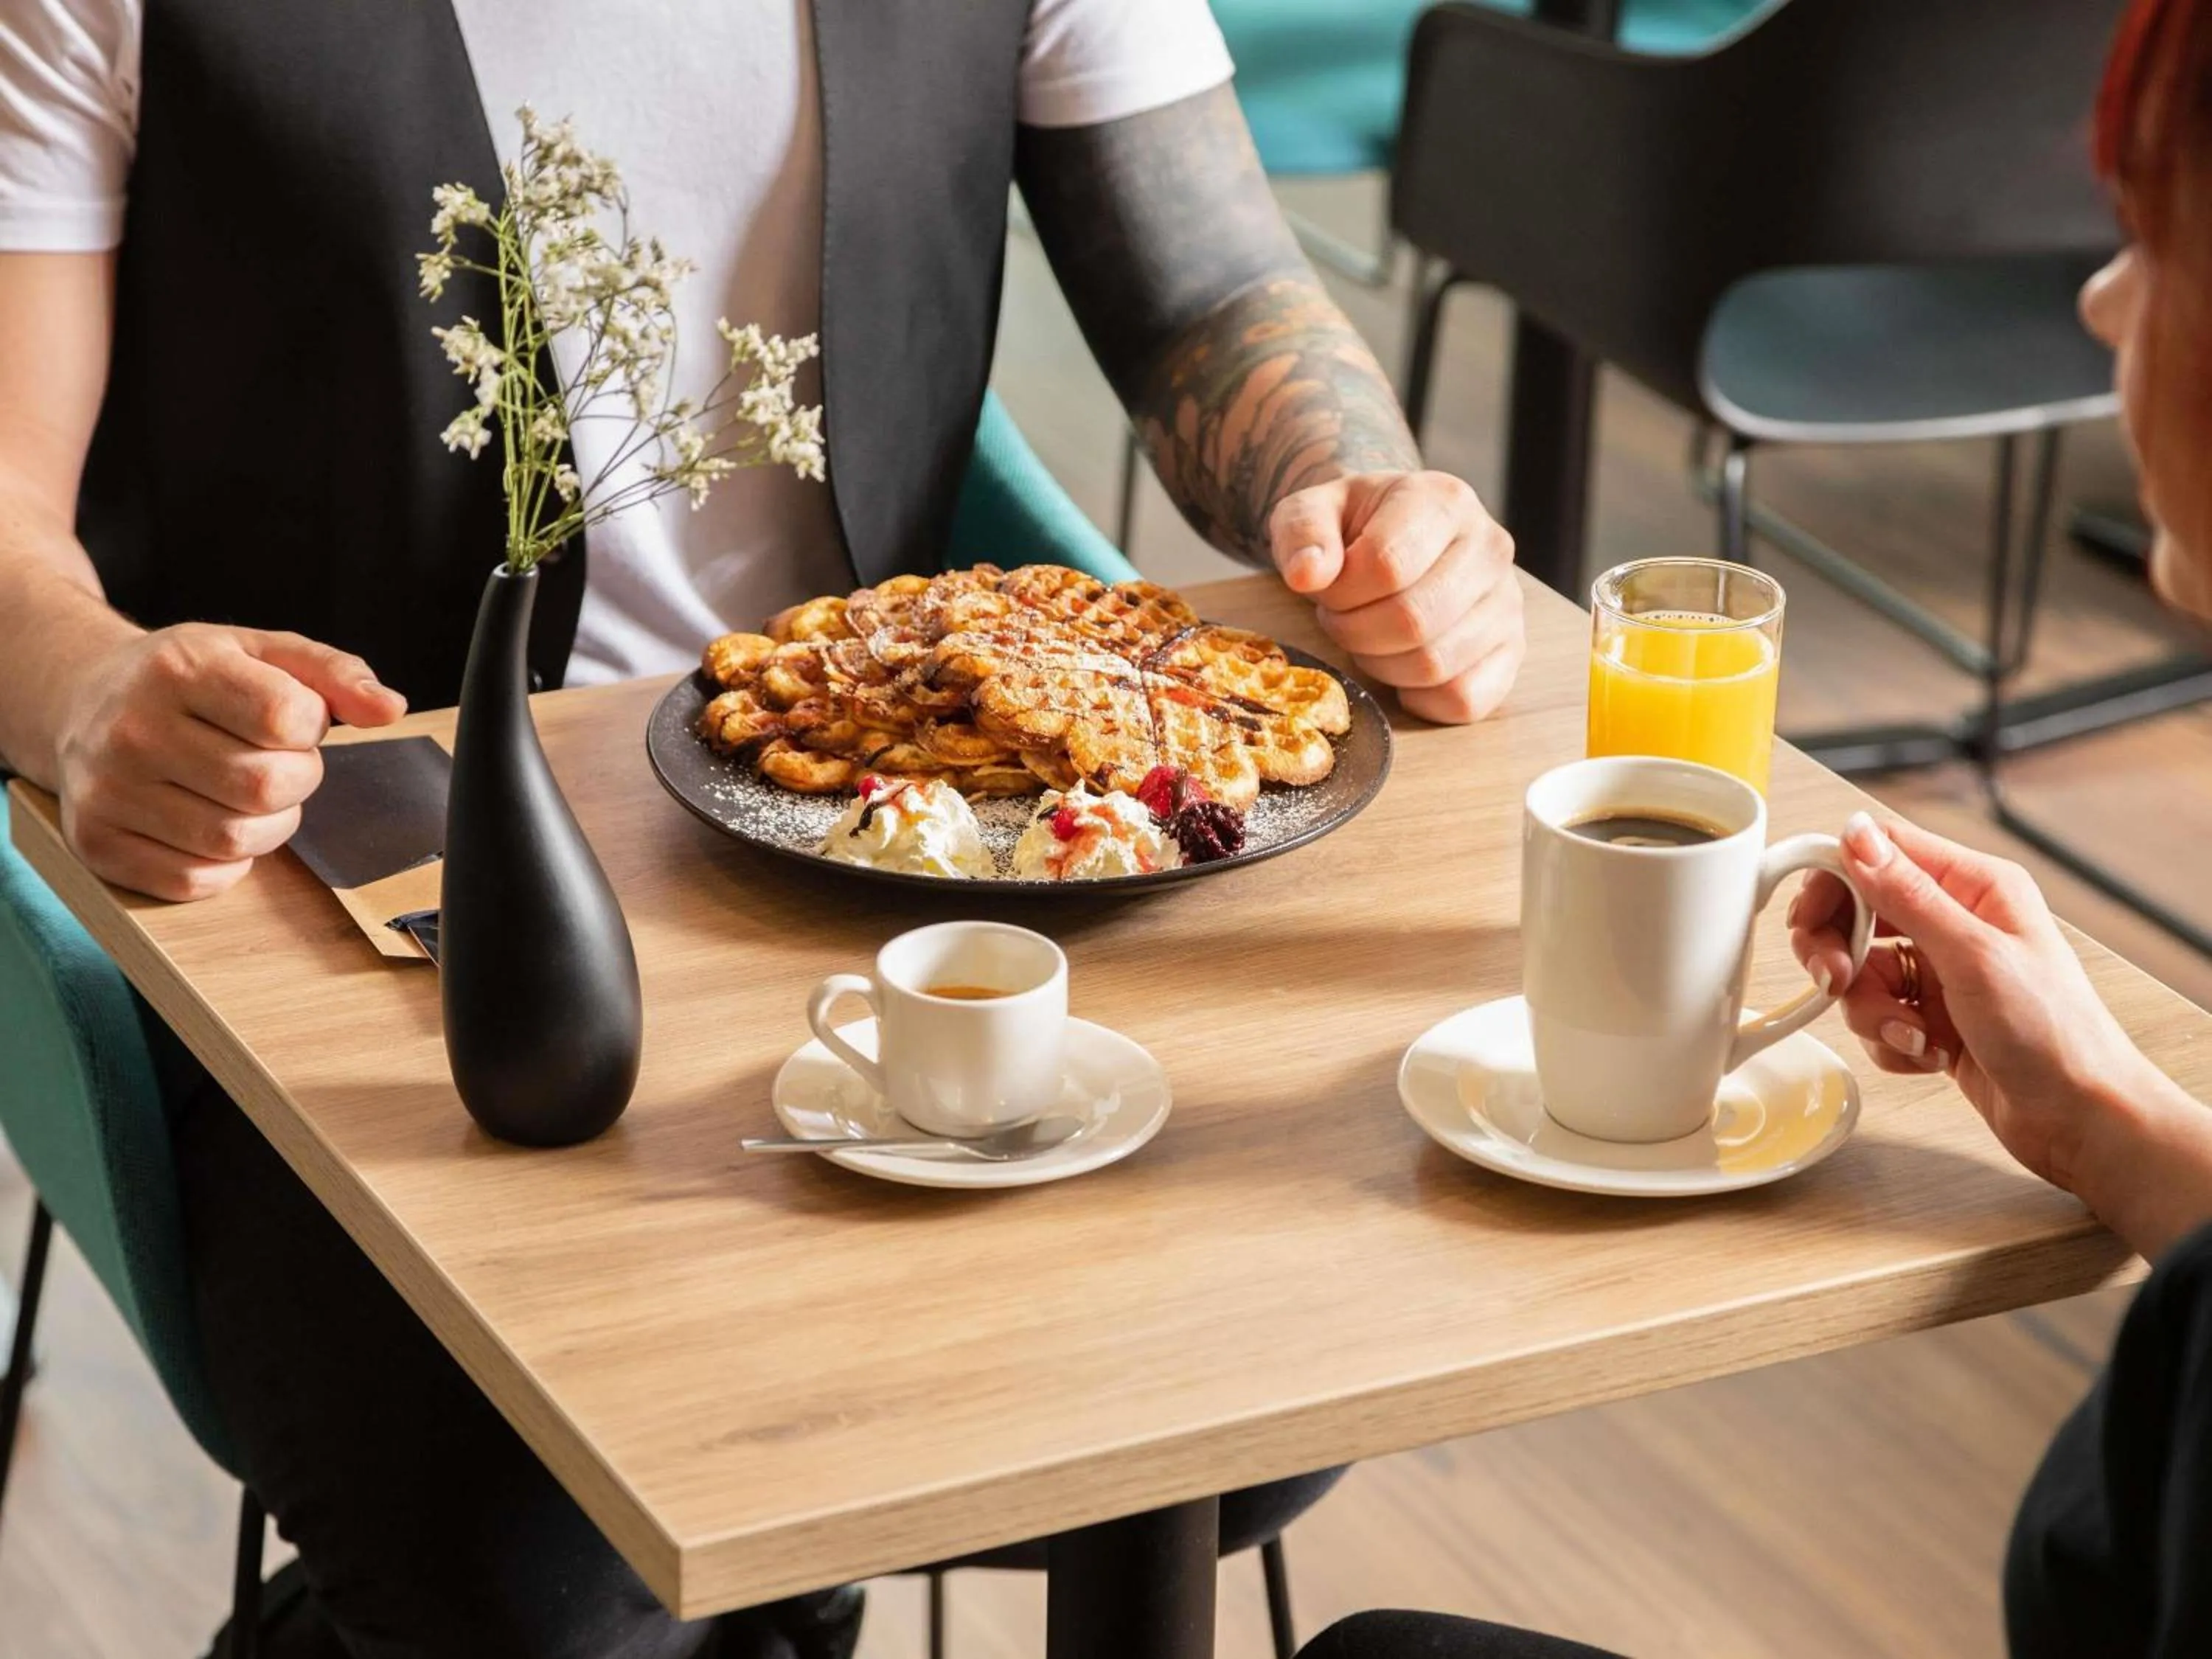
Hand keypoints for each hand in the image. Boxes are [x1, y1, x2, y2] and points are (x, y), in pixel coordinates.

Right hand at [52, 624, 405, 900]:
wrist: (81, 699)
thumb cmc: (189, 679)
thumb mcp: (260, 652)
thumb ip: (334, 674)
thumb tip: (389, 709)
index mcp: (178, 669)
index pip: (286, 718)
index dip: (310, 727)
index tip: (290, 721)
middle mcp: (132, 730)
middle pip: (266, 787)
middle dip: (296, 779)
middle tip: (274, 761)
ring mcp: (108, 791)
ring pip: (235, 841)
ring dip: (267, 825)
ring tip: (244, 793)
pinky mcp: (96, 843)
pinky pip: (195, 880)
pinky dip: (223, 863)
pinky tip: (209, 821)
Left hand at [1269, 471, 1523, 723]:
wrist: (1393, 541)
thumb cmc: (1353, 530)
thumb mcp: (1312, 512)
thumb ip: (1301, 533)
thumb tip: (1307, 574)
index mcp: (1444, 501)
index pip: (1386, 565)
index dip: (1341, 592)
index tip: (1327, 589)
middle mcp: (1490, 547)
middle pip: (1412, 620)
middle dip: (1356, 631)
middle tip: (1344, 618)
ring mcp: (1507, 602)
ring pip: (1436, 664)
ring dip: (1382, 665)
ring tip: (1371, 636)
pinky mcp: (1512, 650)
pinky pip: (1464, 699)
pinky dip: (1421, 699)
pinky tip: (1402, 670)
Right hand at [1788, 811, 2162, 1195]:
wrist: (2079, 1119)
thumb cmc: (2055, 1036)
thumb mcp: (1974, 956)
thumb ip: (1907, 894)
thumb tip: (1856, 834)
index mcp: (1975, 886)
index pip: (1880, 852)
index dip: (1834, 879)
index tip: (1809, 917)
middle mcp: (1955, 921)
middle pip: (1857, 913)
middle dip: (1840, 953)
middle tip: (1838, 980)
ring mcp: (1941, 970)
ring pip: (1860, 972)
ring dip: (1873, 1010)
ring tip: (1914, 1035)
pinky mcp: (1931, 1014)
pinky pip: (1875, 1015)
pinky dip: (1891, 1040)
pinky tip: (1931, 1054)